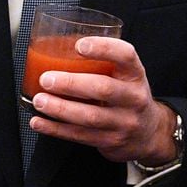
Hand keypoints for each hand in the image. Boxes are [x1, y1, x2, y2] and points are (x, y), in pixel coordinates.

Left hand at [28, 36, 177, 165]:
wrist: (148, 133)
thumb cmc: (126, 96)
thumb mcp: (123, 75)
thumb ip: (100, 62)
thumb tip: (54, 47)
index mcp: (134, 74)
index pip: (126, 56)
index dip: (104, 48)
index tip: (79, 45)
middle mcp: (133, 98)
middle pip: (103, 89)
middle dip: (71, 84)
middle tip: (46, 79)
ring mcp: (124, 122)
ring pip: (90, 116)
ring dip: (60, 108)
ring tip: (39, 100)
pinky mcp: (110, 141)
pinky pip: (80, 135)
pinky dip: (55, 129)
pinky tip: (38, 122)